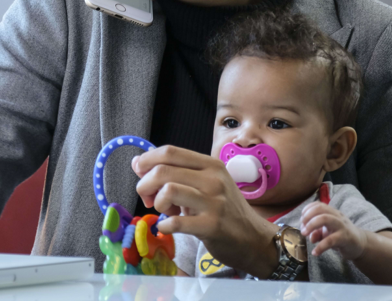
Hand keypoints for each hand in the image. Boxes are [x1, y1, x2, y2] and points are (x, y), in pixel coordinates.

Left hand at [131, 145, 279, 276]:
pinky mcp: (212, 226)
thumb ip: (176, 173)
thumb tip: (137, 163)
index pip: (170, 151)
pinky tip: (167, 226)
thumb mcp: (206, 184)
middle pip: (163, 170)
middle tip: (148, 198)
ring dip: (156, 203)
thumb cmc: (225, 210)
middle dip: (145, 184)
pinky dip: (164, 225)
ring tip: (163, 211)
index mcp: (210, 165)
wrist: (253, 239)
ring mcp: (214, 202)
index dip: (147, 160)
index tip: (139, 172)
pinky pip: (176, 222)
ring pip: (168, 190)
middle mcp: (213, 179)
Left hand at [299, 202, 366, 259]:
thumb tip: (310, 236)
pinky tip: (315, 252)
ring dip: (312, 226)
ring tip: (305, 235)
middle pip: (320, 209)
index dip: (307, 210)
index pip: (318, 204)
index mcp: (332, 212)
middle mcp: (337, 216)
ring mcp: (342, 226)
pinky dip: (320, 247)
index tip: (302, 221)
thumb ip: (317, 232)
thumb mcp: (327, 233)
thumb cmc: (341, 236)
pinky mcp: (345, 238)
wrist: (360, 244)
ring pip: (326, 218)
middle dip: (308, 217)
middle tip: (303, 229)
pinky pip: (331, 240)